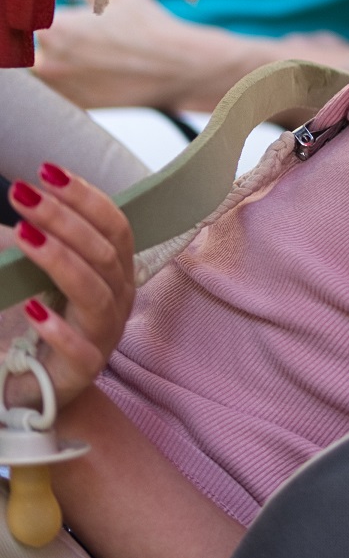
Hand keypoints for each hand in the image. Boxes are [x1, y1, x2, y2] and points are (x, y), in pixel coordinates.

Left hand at [5, 164, 134, 408]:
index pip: (113, 223)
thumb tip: (19, 196)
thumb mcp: (50, 272)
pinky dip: (56, 327)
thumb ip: (42, 236)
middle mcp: (119, 297)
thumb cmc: (50, 319)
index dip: (84, 196)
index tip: (47, 171)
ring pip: (93, 291)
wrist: (46, 386)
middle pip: (101, 251)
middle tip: (23, 193)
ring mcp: (105, 333)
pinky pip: (77, 348)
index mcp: (117, 269)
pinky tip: (32, 308)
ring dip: (58, 260)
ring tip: (23, 234)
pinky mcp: (86, 368)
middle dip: (63, 218)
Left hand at [34, 0, 190, 109]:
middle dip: (40, 42)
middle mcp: (50, 60)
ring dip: (50, 64)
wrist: (177, 68)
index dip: (34, 13)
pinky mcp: (77, 106)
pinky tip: (87, 73)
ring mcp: (61, 87)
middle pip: (26, 51)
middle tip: (65, 35)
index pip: (26, 18)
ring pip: (39, 75)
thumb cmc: (150, 27)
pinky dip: (65, 84)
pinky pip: (58, 94)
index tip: (46, 11)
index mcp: (54, 26)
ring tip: (82, 54)